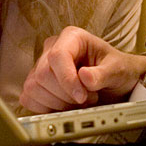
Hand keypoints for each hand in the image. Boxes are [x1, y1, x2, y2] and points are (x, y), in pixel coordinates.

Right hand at [20, 26, 145, 112]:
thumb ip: (102, 74)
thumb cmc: (115, 69)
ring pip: (33, 88)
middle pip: (42, 74)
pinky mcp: (36, 84)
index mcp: (72, 37)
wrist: (115, 82)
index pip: (57, 56)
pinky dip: (47, 108)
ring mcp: (41, 66)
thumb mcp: (117, 70)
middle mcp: (52, 49)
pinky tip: (65, 106)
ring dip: (58, 103)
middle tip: (87, 98)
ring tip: (79, 101)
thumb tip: (84, 76)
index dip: (67, 79)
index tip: (81, 96)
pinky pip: (29, 99)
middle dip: (65, 94)